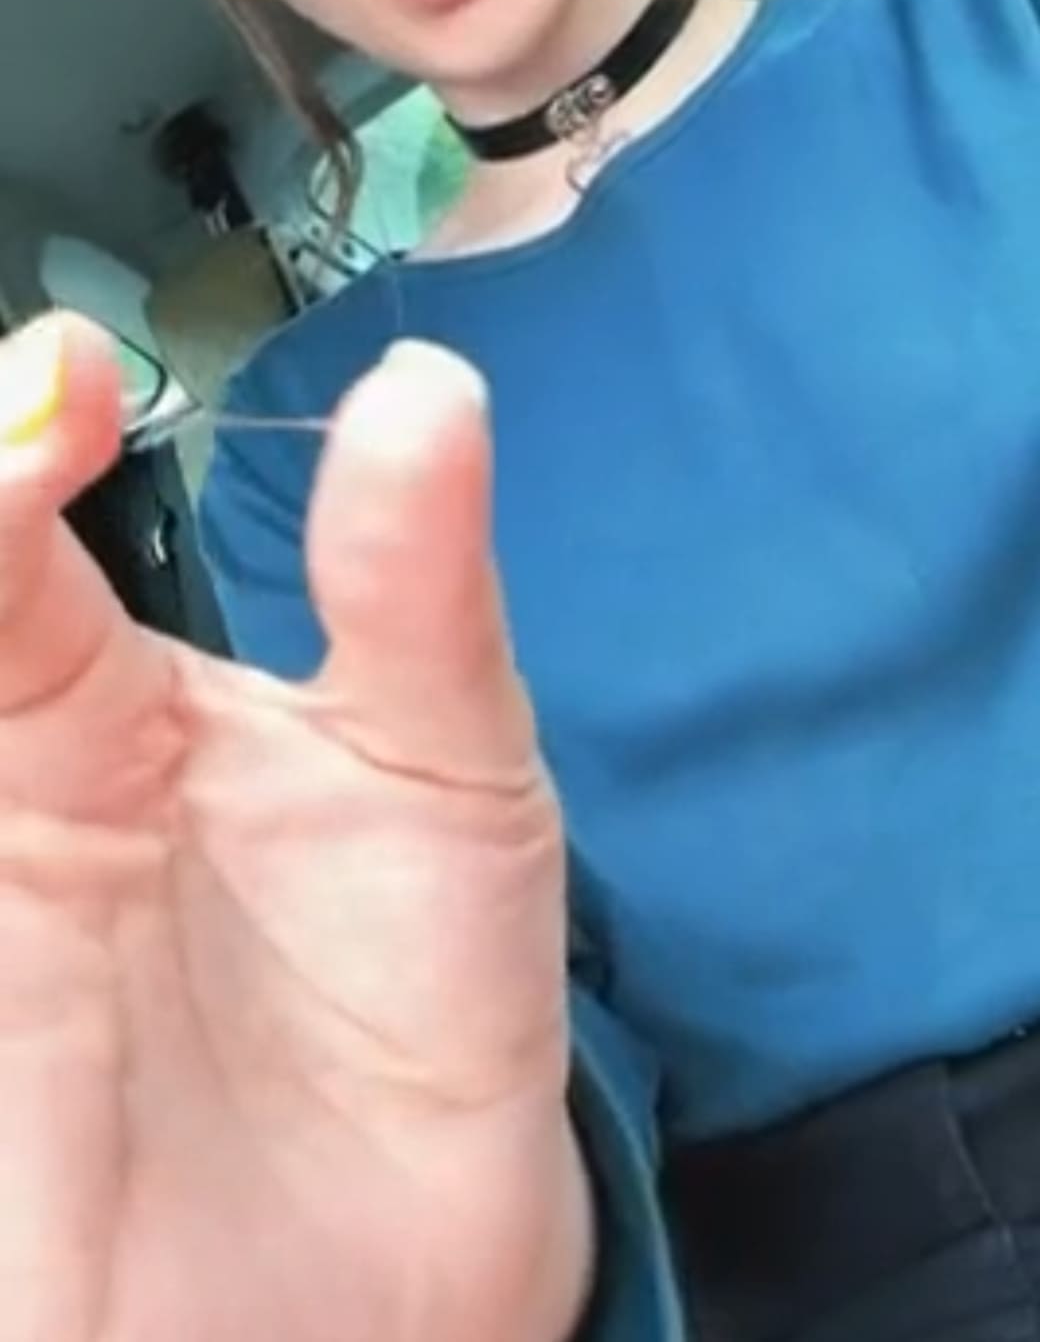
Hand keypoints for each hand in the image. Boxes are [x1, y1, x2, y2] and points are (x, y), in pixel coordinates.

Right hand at [0, 317, 589, 1341]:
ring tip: (13, 486)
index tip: (71, 372)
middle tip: (22, 437)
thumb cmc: (423, 989)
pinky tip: (14, 773)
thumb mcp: (447, 769)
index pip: (14, 532)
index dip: (18, 433)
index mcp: (110, 705)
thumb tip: (426, 384)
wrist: (410, 1256)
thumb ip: (415, 586)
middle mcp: (15, 782)